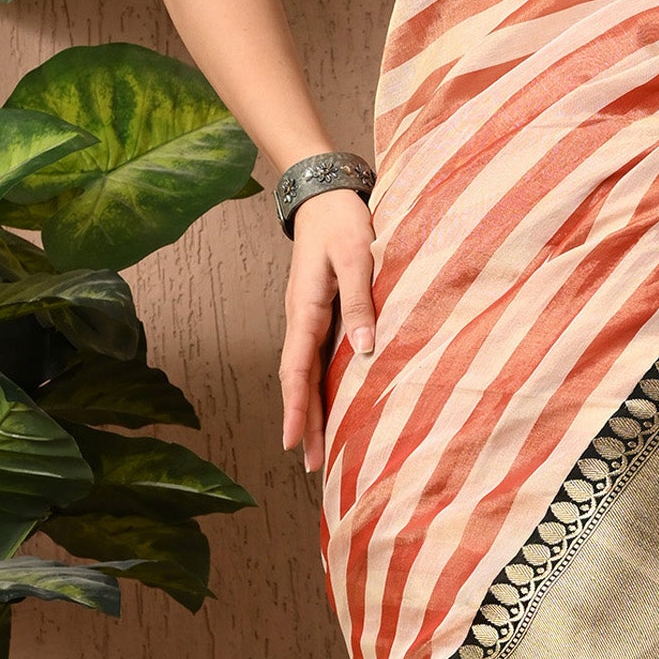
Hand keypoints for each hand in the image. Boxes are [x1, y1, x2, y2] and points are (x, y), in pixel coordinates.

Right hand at [280, 189, 375, 474]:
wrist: (324, 194)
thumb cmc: (342, 222)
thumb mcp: (356, 257)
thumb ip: (360, 301)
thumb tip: (365, 350)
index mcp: (306, 309)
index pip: (297, 370)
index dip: (297, 408)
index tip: (294, 443)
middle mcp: (301, 319)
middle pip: (298, 381)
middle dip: (303, 423)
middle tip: (310, 465)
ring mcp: (308, 317)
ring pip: (305, 372)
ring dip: (310, 409)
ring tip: (317, 448)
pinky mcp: (318, 312)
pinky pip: (315, 358)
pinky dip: (317, 386)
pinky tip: (327, 403)